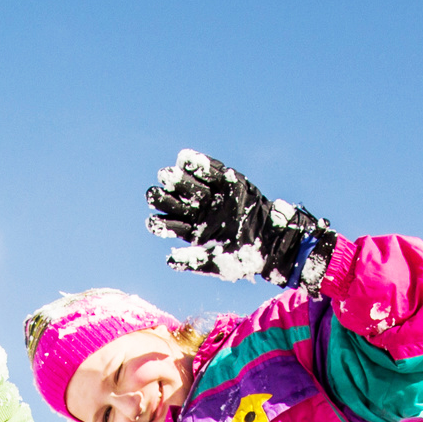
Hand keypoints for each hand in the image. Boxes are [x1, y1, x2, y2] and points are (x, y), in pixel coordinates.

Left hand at [146, 149, 335, 291]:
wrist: (271, 241)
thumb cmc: (242, 257)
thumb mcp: (216, 262)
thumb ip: (192, 261)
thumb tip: (168, 260)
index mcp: (192, 231)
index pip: (170, 225)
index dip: (160, 223)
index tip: (152, 222)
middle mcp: (198, 212)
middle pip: (175, 202)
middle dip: (163, 198)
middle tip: (152, 194)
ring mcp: (212, 196)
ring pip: (190, 185)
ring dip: (177, 179)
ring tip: (167, 175)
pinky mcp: (227, 181)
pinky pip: (211, 170)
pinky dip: (199, 164)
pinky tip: (183, 159)